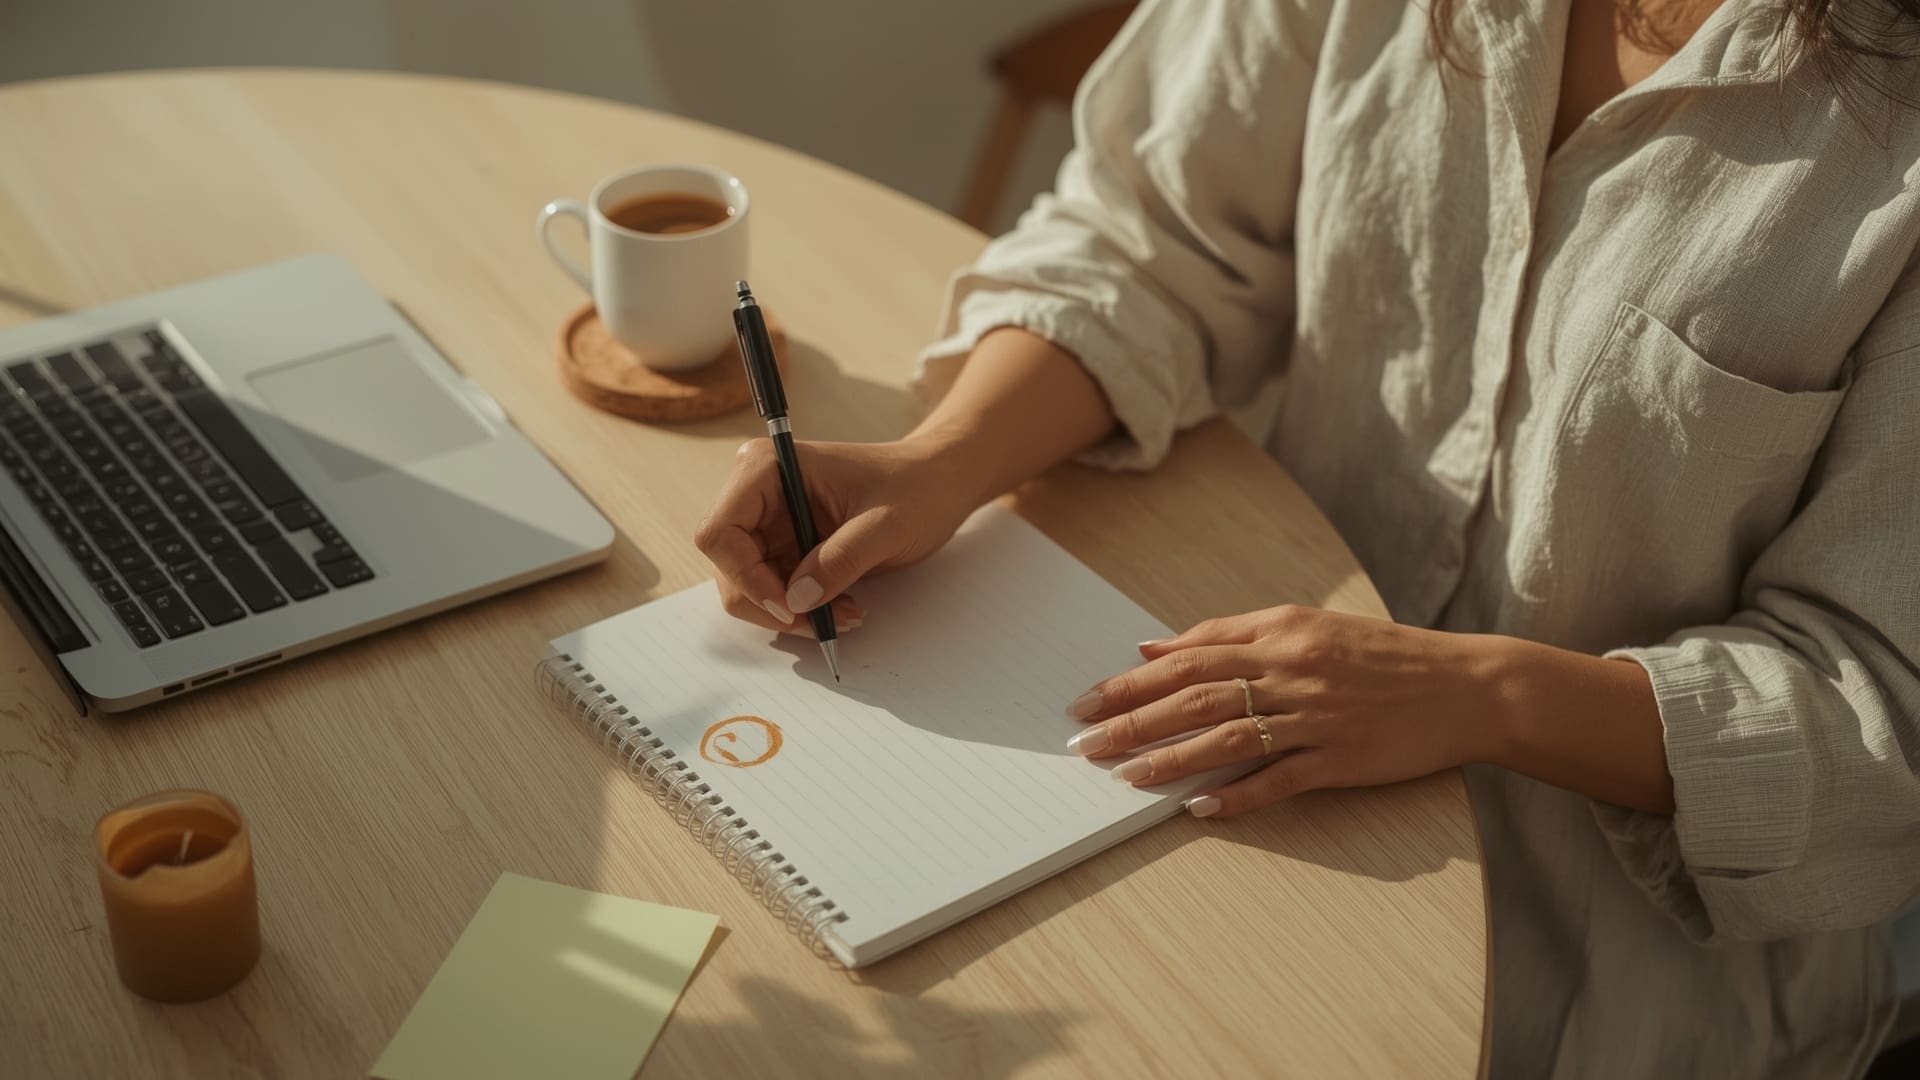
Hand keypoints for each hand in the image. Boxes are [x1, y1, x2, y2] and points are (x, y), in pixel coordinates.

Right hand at [694, 436, 978, 635]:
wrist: (938, 485)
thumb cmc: (916, 488)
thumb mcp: (885, 526)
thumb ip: (840, 559)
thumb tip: (797, 600)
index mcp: (766, 468)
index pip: (720, 534)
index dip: (746, 577)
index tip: (790, 606)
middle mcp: (755, 494)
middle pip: (729, 567)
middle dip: (772, 603)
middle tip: (824, 624)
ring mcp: (768, 522)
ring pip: (748, 587)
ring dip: (791, 613)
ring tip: (846, 616)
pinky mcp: (784, 547)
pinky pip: (774, 592)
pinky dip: (802, 610)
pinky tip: (842, 608)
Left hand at [1066, 605, 1512, 816]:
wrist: (1465, 686)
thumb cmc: (1382, 656)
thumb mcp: (1307, 625)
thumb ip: (1232, 634)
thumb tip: (1154, 648)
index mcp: (1280, 632)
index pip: (1189, 656)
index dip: (1133, 680)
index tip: (1089, 699)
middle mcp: (1293, 670)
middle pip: (1195, 695)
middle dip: (1132, 719)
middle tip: (1085, 741)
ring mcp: (1317, 716)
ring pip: (1228, 736)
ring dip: (1170, 758)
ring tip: (1125, 776)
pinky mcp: (1342, 758)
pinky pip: (1279, 779)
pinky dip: (1238, 795)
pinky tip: (1199, 808)